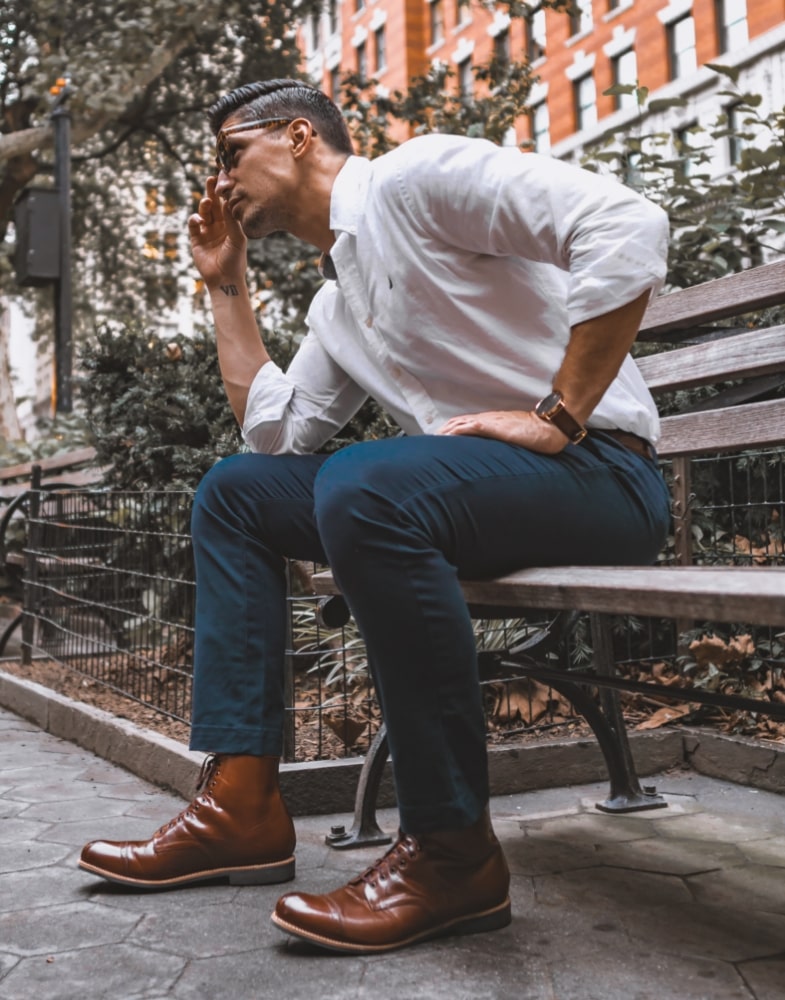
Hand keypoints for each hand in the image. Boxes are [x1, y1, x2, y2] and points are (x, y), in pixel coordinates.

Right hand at [187, 175, 247, 288]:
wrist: (224, 279)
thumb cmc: (235, 260)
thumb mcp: (237, 239)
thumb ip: (232, 220)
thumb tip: (228, 201)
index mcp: (231, 225)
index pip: (227, 205)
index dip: (224, 193)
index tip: (224, 180)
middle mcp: (219, 226)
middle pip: (214, 204)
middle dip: (212, 191)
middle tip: (211, 179)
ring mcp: (207, 232)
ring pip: (203, 212)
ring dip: (204, 205)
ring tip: (207, 202)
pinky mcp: (196, 239)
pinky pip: (193, 224)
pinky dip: (195, 219)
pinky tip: (199, 220)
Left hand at [437, 409, 569, 453]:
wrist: (550, 426)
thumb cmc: (537, 435)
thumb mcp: (517, 440)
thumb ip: (505, 446)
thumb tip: (497, 458)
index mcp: (493, 423)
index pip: (466, 424)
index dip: (451, 431)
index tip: (439, 440)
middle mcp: (488, 420)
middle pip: (458, 422)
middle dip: (442, 431)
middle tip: (428, 442)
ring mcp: (489, 421)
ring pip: (459, 423)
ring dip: (444, 432)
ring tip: (431, 441)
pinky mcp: (491, 425)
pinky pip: (468, 426)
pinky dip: (455, 431)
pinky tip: (445, 437)